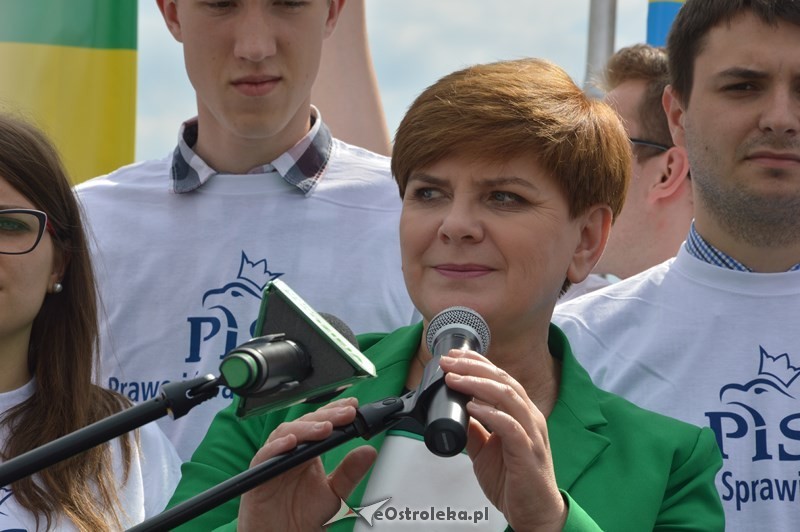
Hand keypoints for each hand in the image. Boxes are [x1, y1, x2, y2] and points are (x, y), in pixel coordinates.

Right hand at [238, 397, 377, 530]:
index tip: (353, 405)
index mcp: (308, 453)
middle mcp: (290, 452)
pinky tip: (292, 443)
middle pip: (305, 424)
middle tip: (345, 414)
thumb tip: (369, 451)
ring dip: (306, 428)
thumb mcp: (334, 494)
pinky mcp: (258, 475)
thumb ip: (350, 472)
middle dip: (326, 416)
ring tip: (325, 428)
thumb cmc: (302, 518)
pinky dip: (277, 447)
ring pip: (285, 433)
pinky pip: (264, 455)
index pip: (320, 424)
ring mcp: (273, 461)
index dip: (335, 411)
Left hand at [441, 351, 566, 531]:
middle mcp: (529, 418)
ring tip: (455, 379)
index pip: (500, 378)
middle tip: (449, 362)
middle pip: (503, 381)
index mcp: (520, 414)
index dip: (477, 364)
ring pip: (508, 397)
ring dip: (478, 384)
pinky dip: (491, 413)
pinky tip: (472, 407)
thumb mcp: (485, 451)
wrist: (534, 513)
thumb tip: (456, 412)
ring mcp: (531, 434)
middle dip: (474, 367)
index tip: (453, 357)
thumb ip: (475, 430)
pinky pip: (511, 426)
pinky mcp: (528, 453)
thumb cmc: (515, 481)